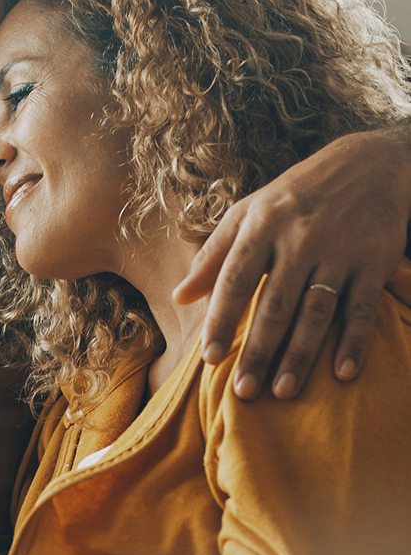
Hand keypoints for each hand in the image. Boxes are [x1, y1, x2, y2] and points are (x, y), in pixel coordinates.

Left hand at [174, 128, 410, 399]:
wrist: (367, 162)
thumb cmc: (295, 195)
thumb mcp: (249, 212)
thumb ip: (213, 254)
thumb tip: (180, 295)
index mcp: (262, 225)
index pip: (234, 280)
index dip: (220, 320)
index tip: (209, 358)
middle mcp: (299, 238)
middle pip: (274, 305)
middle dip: (258, 351)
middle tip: (244, 391)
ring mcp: (339, 250)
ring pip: (316, 312)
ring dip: (299, 355)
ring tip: (282, 391)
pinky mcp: (375, 260)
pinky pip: (363, 308)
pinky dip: (354, 342)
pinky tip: (343, 373)